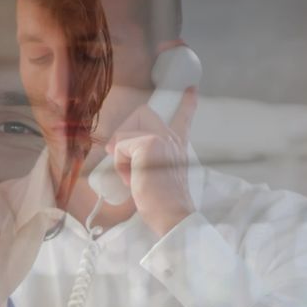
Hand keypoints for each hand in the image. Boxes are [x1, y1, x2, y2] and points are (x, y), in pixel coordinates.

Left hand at [106, 87, 197, 236]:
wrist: (171, 216)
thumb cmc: (160, 202)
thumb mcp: (152, 174)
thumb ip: (141, 157)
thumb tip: (115, 147)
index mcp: (177, 145)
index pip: (183, 118)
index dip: (186, 104)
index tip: (191, 90)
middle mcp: (172, 138)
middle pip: (142, 113)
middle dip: (124, 131)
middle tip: (122, 156)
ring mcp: (162, 139)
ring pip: (126, 131)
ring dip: (120, 154)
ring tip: (130, 175)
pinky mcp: (148, 145)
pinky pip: (120, 146)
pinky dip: (119, 163)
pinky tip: (130, 178)